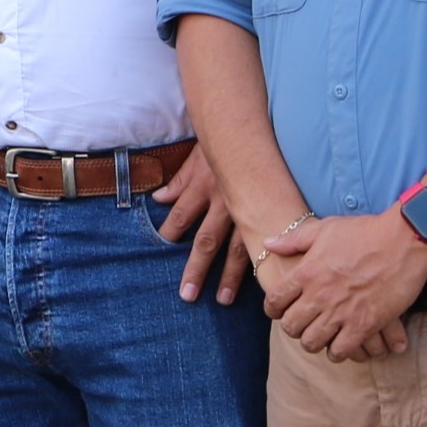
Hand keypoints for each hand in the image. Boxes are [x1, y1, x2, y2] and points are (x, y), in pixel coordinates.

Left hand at [150, 148, 254, 306]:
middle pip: (207, 242)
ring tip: (224, 299)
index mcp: (203, 187)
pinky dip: (260, 261)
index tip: (164, 247)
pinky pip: (263, 241)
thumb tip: (158, 199)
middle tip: (188, 295)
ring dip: (231, 276)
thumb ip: (179, 181)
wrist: (255, 128)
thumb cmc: (223, 144)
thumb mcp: (196, 158)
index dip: (171, 231)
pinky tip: (261, 280)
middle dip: (197, 269)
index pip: (181, 215)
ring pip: (238, 249)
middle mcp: (224, 203)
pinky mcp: (268, 211)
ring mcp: (248, 210)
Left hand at [260, 211, 426, 358]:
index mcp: (306, 272)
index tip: (279, 311)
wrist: (403, 240)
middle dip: (293, 329)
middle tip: (301, 325)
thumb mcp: (324, 229)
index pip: (275, 301)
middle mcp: (319, 295)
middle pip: (291, 327)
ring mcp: (341, 312)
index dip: (273, 309)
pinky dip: (338, 352)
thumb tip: (268, 244)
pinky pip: (341, 350)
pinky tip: (341, 344)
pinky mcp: (365, 325)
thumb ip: (293, 240)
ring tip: (320, 337)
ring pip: (313, 342)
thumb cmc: (364, 231)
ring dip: (314, 342)